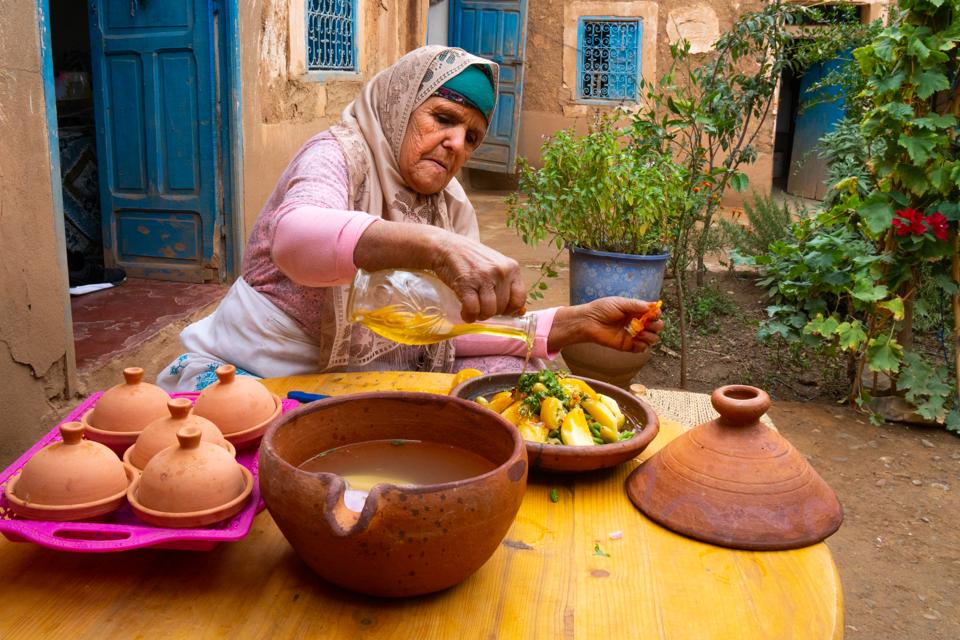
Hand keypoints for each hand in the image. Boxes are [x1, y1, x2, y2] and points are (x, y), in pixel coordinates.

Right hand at [430, 234, 526, 322]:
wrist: (446, 247)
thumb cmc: (472, 259)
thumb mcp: (495, 267)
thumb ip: (508, 287)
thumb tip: (520, 313)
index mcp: (512, 268)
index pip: (519, 299)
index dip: (510, 309)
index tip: (499, 308)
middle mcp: (501, 271)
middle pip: (503, 307)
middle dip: (492, 312)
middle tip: (481, 305)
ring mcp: (484, 277)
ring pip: (489, 311)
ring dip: (480, 315)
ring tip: (473, 309)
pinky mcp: (466, 284)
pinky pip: (472, 310)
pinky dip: (468, 316)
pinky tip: (465, 312)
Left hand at [548, 297, 663, 352]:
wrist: (588, 322)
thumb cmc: (602, 309)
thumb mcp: (620, 303)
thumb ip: (636, 305)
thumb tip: (653, 305)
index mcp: (636, 311)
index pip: (654, 314)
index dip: (656, 314)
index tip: (653, 314)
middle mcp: (637, 323)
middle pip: (656, 326)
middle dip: (656, 325)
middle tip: (647, 324)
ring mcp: (633, 335)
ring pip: (652, 338)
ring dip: (651, 336)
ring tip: (641, 333)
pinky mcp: (627, 345)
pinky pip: (641, 348)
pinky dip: (642, 345)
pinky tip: (635, 340)